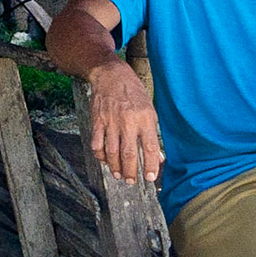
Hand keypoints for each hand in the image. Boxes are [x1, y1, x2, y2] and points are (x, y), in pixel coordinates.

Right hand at [88, 60, 162, 184]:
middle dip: (131, 171)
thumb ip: (153, 133)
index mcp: (145, 118)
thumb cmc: (134, 92)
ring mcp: (111, 122)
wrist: (111, 75)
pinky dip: (100, 155)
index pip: (150, 147)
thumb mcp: (150, 109)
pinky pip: (97, 143)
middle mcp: (128, 121)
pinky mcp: (97, 121)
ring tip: (119, 175)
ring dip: (115, 167)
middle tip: (133, 181)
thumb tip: (158, 157)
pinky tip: (105, 161)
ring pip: (112, 152)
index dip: (151, 165)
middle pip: (129, 153)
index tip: (151, 177)